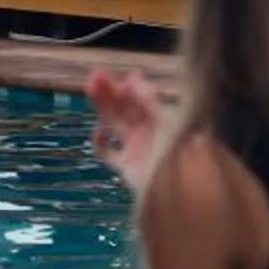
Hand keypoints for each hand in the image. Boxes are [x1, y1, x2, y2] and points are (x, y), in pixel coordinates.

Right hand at [87, 67, 167, 192]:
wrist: (178, 193)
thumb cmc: (177, 155)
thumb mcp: (166, 122)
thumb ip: (148, 100)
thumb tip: (132, 76)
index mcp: (161, 122)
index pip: (143, 100)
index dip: (132, 87)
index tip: (124, 76)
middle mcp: (148, 133)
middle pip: (125, 108)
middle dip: (111, 92)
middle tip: (95, 75)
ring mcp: (136, 150)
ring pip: (114, 124)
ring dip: (103, 107)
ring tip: (90, 89)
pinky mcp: (126, 168)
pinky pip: (109, 154)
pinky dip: (101, 144)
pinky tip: (98, 133)